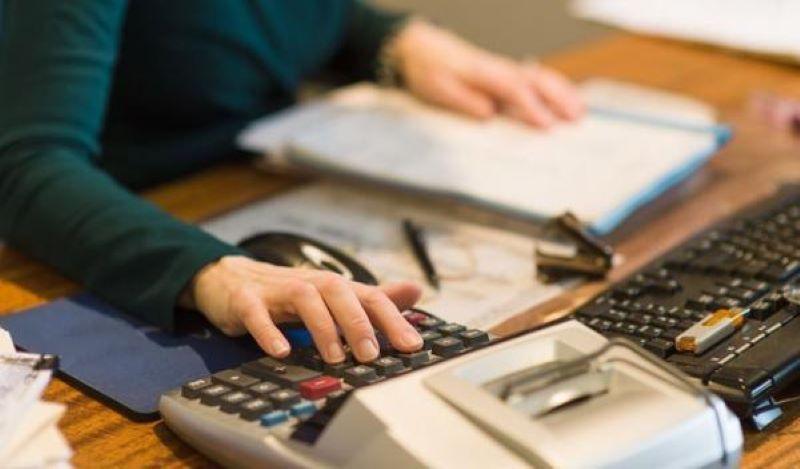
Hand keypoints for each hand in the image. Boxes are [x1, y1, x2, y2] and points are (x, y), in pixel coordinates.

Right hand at [185, 256, 423, 362]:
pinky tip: (281, 352)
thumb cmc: (285, 293)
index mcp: (331, 287)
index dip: (391, 318)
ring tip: (335, 356)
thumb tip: (415, 291)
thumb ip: (370, 299)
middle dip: (357, 322)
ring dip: (322, 327)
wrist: (227, 278)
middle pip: (338, 291)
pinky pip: (257, 313)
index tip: (411, 345)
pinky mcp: (245, 301)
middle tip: (371, 354)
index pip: (368, 296)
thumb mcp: (330, 297)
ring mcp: (275, 290)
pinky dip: (269, 332)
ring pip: (304, 298)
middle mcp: (308, 284)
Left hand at [390, 21, 583, 127]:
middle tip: (577, 119)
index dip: (533, 107)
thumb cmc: (430, 70)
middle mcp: (499, 69)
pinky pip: (535, 78)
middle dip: (559, 98)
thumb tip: (489, 114)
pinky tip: (565, 100)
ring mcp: (505, 70)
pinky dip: (554, 88)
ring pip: (541, 77)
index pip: (514, 89)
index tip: (548, 126)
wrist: (421, 49)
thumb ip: (464, 101)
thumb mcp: (438, 89)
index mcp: (483, 73)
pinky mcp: (505, 74)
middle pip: (536, 80)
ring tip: (580, 112)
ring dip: (563, 92)